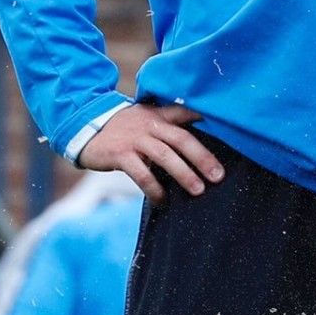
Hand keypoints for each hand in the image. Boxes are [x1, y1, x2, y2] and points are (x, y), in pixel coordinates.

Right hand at [77, 103, 223, 199]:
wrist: (86, 127)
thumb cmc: (123, 127)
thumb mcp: (145, 117)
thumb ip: (167, 123)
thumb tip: (196, 138)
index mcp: (159, 115)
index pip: (185, 113)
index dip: (206, 118)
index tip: (229, 126)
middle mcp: (150, 125)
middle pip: (182, 139)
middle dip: (202, 157)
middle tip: (218, 175)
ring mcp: (136, 139)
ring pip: (165, 156)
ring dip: (184, 174)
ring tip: (199, 190)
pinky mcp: (121, 154)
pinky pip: (142, 174)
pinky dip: (154, 189)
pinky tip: (162, 200)